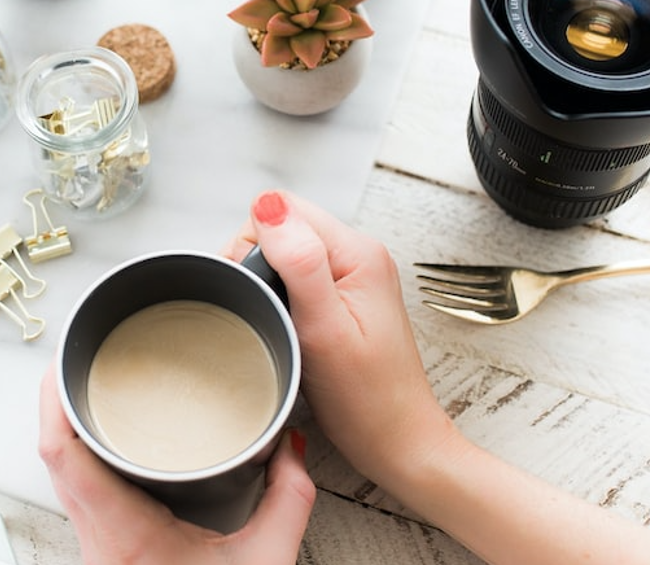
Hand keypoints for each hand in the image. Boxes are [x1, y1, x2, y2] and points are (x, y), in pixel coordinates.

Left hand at [37, 366, 315, 564]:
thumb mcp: (265, 563)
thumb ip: (288, 499)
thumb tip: (293, 445)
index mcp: (122, 534)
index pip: (62, 455)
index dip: (53, 403)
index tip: (64, 363)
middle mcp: (97, 538)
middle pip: (52, 452)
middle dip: (58, 396)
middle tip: (78, 351)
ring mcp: (96, 545)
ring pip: (60, 470)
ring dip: (66, 421)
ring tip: (87, 376)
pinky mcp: (106, 548)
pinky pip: (77, 486)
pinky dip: (82, 448)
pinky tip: (102, 427)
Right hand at [223, 190, 459, 497]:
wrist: (397, 442)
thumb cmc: (367, 399)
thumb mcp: (324, 329)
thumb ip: (299, 262)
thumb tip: (269, 207)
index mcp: (357, 252)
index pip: (282, 209)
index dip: (252, 244)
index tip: (255, 292)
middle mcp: (359, 255)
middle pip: (282, 227)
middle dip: (257, 265)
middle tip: (267, 315)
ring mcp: (353, 276)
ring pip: (285, 253)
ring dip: (268, 284)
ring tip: (279, 325)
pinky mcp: (345, 298)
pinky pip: (296, 277)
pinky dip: (281, 299)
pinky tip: (287, 328)